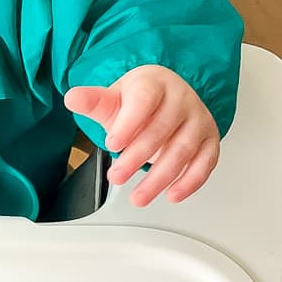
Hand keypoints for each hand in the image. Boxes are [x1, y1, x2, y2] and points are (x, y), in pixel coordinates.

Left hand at [64, 65, 219, 205]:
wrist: (164, 98)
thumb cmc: (138, 101)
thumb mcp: (112, 100)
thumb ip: (93, 102)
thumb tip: (72, 98)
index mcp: (155, 84)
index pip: (145, 100)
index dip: (129, 123)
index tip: (112, 144)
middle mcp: (181, 99)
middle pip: (161, 130)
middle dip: (137, 157)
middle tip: (117, 176)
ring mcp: (197, 120)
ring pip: (182, 150)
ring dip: (160, 178)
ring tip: (138, 197)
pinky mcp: (209, 140)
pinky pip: (205, 162)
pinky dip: (190, 181)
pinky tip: (172, 195)